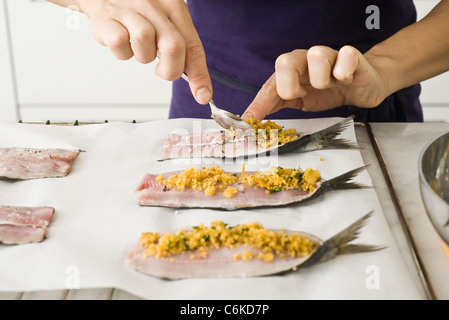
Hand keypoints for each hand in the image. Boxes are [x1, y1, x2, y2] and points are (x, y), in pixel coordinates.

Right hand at [78, 0, 211, 103]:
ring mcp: (130, 11)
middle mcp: (154, 6)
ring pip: (145, 50)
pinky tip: (122, 41)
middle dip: (170, 69)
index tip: (202, 95)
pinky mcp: (106, 18)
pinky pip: (120, 46)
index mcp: (174, 7)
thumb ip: (181, 47)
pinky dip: (121, 52)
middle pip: (173, 48)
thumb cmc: (137, 11)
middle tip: (161, 70)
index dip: (199, 75)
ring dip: (142, 57)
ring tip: (137, 47)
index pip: (193, 46)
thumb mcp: (164, 21)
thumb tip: (196, 82)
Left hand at [242, 45, 389, 120]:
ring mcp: (328, 55)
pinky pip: (345, 57)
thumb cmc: (328, 91)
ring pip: (317, 55)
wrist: (361, 85)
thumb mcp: (298, 100)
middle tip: (302, 95)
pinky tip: (345, 79)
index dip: (259, 104)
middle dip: (290, 87)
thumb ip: (276, 104)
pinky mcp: (351, 56)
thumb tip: (250, 119)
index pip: (269, 85)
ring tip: (329, 86)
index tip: (249, 120)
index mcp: (290, 71)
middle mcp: (305, 60)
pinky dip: (344, 72)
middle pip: (285, 62)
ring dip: (322, 80)